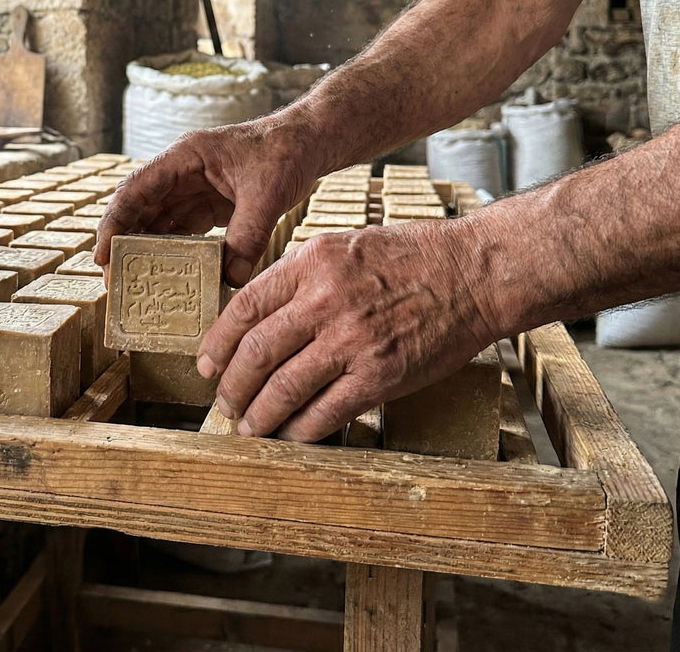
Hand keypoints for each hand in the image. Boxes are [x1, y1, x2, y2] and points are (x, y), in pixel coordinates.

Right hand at [95, 111, 322, 287]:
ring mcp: (194, 188)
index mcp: (186, 156)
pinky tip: (170, 277)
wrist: (310, 141)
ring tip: (135, 284)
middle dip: (123, 243)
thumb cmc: (286, 151)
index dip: (115, 221)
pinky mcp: (209, 204)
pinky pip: (183, 231)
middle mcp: (182, 172)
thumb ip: (248, 237)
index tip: (104, 254)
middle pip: (140, 208)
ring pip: (158, 222)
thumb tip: (230, 281)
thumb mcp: (267, 195)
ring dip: (145, 251)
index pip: (136, 189)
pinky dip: (174, 253)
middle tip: (114, 280)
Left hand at [197, 220, 496, 441]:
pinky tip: (289, 435)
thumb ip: (300, 275)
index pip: (244, 307)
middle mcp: (325, 301)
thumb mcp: (343, 245)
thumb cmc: (411, 256)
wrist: (473, 273)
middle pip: (256, 352)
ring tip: (248, 427)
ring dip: (258, 414)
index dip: (217, 342)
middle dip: (231, 386)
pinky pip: (325, 412)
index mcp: (311, 262)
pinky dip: (300, 429)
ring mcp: (352, 341)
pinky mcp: (380, 375)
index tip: (207, 363)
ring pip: (283, 388)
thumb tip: (259, 312)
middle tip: (223, 402)